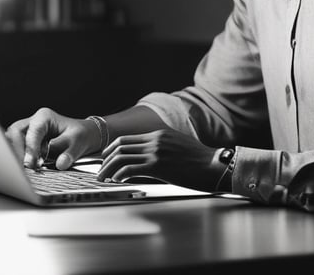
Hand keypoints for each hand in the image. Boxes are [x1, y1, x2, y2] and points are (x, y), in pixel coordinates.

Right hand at [5, 107, 100, 169]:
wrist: (81, 135)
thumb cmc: (79, 135)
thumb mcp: (79, 142)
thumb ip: (69, 153)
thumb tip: (60, 164)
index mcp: (45, 117)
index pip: (33, 131)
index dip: (30, 148)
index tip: (30, 164)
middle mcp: (33, 121)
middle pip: (15, 133)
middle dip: (17, 150)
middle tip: (23, 168)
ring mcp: (27, 131)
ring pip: (11, 140)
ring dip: (15, 155)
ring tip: (23, 169)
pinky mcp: (24, 141)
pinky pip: (14, 148)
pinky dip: (17, 157)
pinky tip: (24, 168)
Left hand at [97, 128, 222, 191]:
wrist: (213, 165)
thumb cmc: (199, 160)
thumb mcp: (177, 145)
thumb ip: (161, 146)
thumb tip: (147, 157)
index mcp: (159, 134)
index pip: (127, 139)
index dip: (112, 149)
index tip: (106, 159)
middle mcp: (155, 140)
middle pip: (120, 146)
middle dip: (106, 159)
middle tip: (101, 171)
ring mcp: (156, 152)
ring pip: (122, 157)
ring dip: (109, 168)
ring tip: (105, 178)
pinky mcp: (158, 165)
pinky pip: (130, 168)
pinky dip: (120, 174)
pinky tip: (118, 180)